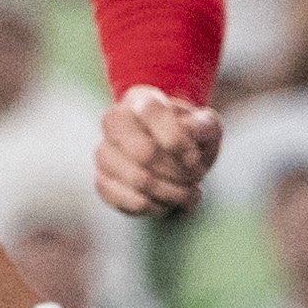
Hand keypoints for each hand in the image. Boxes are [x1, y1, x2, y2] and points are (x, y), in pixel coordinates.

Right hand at [94, 86, 221, 217]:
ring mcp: (104, 152)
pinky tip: (168, 204)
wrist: (170, 154)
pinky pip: (126, 201)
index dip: (178, 141)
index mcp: (140, 99)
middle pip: (144, 152)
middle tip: (196, 180)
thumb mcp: (206, 125)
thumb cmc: (189, 136)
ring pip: (137, 180)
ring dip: (170, 194)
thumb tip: (192, 129)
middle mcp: (114, 121)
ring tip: (188, 195)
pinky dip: (154, 207)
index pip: (152, 113)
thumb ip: (204, 124)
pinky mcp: (102, 181)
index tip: (196, 160)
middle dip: (178, 173)